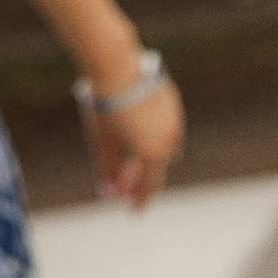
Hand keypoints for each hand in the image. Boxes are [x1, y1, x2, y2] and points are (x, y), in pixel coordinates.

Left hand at [80, 73, 183, 210]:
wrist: (117, 66)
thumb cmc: (105, 106)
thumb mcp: (103, 141)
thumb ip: (108, 169)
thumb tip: (109, 193)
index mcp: (151, 153)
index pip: (149, 186)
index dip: (140, 200)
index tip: (135, 211)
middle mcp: (169, 139)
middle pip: (158, 169)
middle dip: (143, 180)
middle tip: (129, 187)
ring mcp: (174, 120)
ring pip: (167, 149)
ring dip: (151, 158)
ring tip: (135, 161)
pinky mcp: (173, 103)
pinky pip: (169, 129)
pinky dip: (157, 138)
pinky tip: (143, 136)